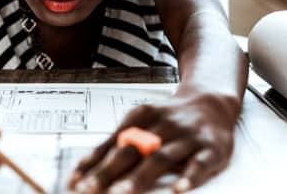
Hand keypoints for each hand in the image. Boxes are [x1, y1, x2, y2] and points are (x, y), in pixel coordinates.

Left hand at [69, 90, 240, 192]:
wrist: (211, 102)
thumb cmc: (170, 118)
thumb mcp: (141, 122)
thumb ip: (116, 144)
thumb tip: (83, 169)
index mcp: (141, 116)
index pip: (112, 142)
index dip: (92, 162)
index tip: (75, 181)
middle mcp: (163, 125)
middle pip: (132, 149)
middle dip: (109, 171)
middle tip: (90, 189)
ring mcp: (187, 136)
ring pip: (161, 157)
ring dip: (140, 176)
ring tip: (121, 192)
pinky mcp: (212, 149)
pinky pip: (200, 164)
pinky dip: (188, 177)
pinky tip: (177, 190)